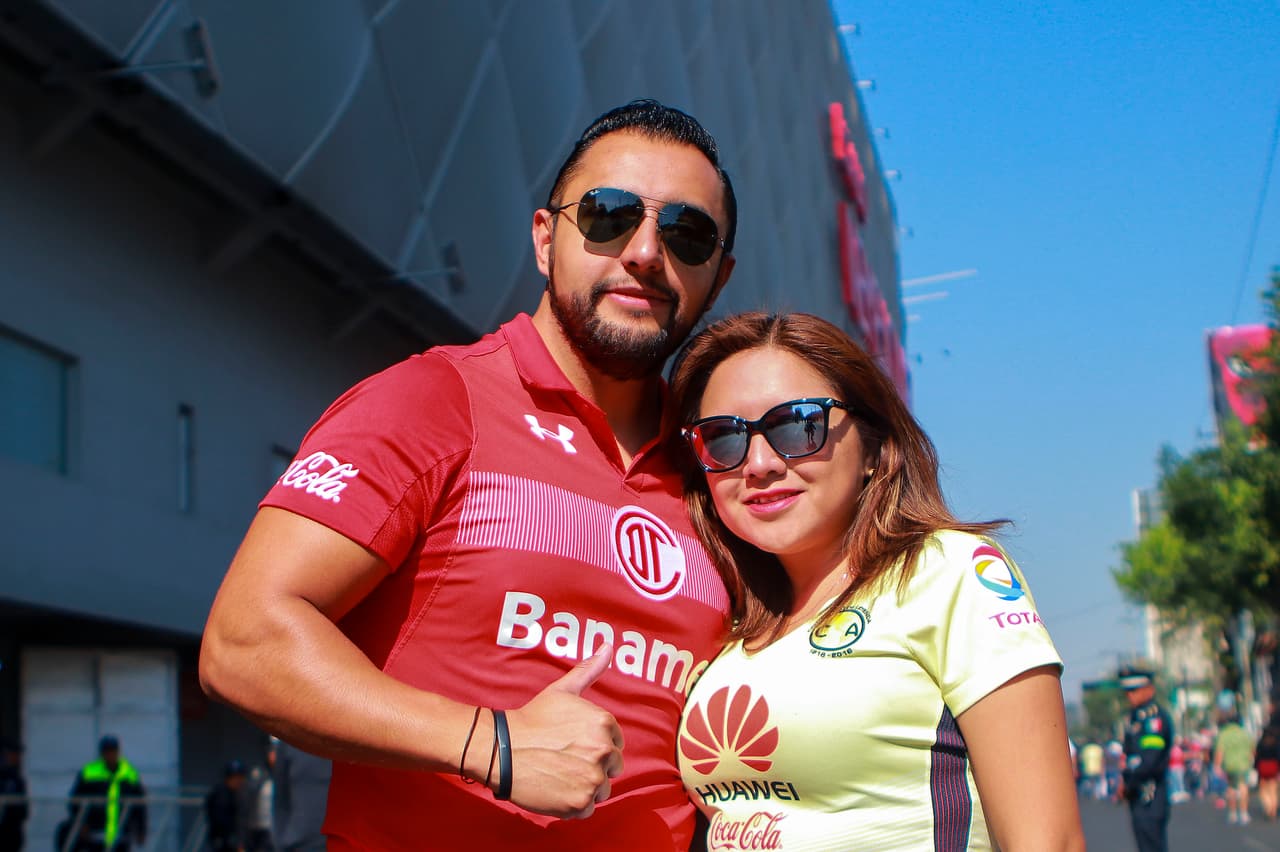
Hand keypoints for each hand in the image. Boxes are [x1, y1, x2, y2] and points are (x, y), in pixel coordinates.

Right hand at [503, 645, 623, 819]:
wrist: (501, 750)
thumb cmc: (532, 719)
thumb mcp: (562, 691)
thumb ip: (589, 671)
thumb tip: (609, 647)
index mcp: (604, 723)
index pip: (615, 742)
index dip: (594, 745)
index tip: (573, 744)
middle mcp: (604, 750)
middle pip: (613, 767)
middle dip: (594, 766)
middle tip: (565, 760)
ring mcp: (593, 778)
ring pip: (602, 788)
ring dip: (585, 785)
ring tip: (560, 774)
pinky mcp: (580, 803)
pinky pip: (588, 808)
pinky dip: (574, 803)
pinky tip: (556, 789)